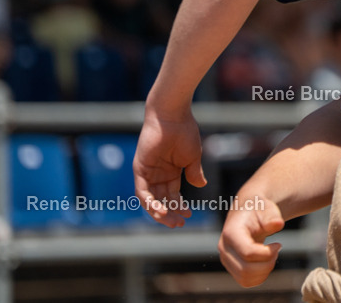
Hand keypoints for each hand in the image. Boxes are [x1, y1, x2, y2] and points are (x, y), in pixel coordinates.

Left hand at [134, 107, 206, 226]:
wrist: (173, 116)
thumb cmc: (185, 132)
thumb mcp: (192, 157)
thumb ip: (194, 172)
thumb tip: (200, 186)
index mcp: (171, 172)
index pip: (173, 195)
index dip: (180, 207)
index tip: (189, 215)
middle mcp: (158, 174)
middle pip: (161, 200)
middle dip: (170, 214)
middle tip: (180, 223)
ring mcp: (147, 172)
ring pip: (150, 200)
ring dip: (159, 212)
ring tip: (171, 220)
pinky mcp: (140, 169)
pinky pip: (142, 191)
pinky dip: (149, 202)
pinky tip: (160, 210)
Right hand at [218, 197, 284, 287]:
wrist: (248, 210)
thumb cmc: (259, 209)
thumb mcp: (267, 208)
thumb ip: (272, 216)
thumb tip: (278, 224)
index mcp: (231, 233)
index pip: (247, 252)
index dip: (267, 252)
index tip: (279, 244)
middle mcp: (225, 248)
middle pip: (246, 270)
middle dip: (267, 263)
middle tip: (277, 249)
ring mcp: (227, 260)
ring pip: (245, 278)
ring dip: (264, 271)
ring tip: (272, 255)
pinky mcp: (232, 267)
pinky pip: (246, 281)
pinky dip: (260, 276)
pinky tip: (266, 261)